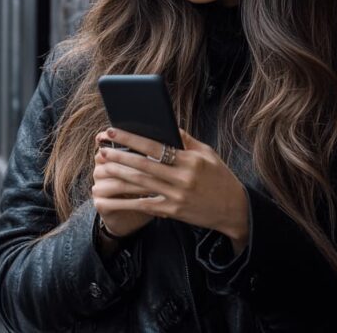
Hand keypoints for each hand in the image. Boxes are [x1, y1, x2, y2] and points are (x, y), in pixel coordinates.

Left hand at [94, 128, 249, 251]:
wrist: (234, 209)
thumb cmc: (220, 178)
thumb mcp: (208, 154)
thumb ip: (186, 140)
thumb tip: (166, 124)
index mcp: (191, 160)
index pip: (155, 146)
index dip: (131, 138)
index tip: (113, 131)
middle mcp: (182, 178)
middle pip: (143, 165)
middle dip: (119, 155)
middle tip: (102, 149)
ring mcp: (177, 196)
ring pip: (140, 184)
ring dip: (118, 175)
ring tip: (102, 168)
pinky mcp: (173, 212)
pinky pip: (144, 205)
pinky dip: (126, 201)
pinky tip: (111, 198)